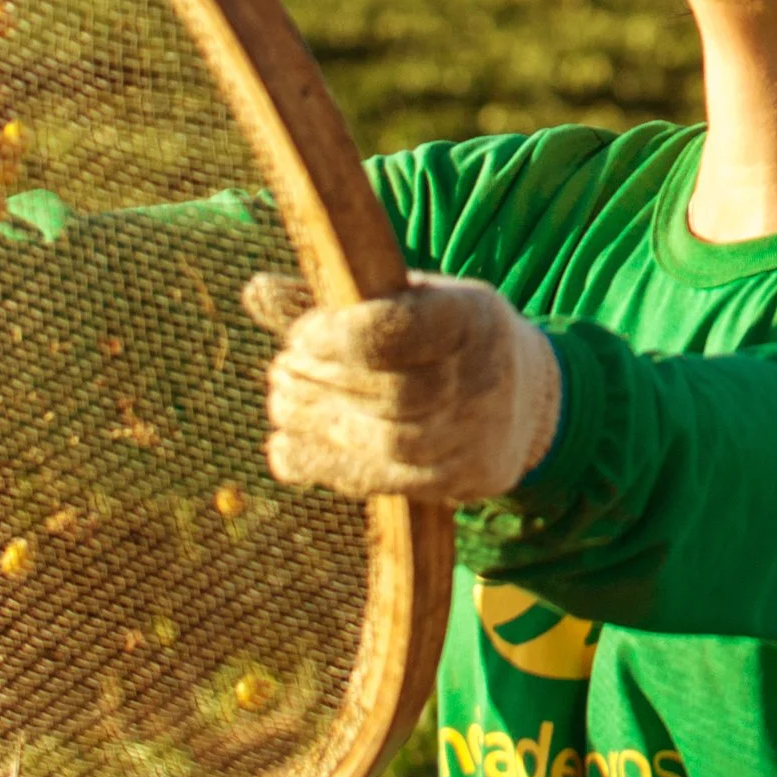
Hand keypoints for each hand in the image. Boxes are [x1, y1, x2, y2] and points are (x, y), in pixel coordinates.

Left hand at [243, 270, 560, 501]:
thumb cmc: (440, 334)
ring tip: (282, 402)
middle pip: (395, 393)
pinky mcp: (458, 483)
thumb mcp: (402, 299)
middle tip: (281, 370)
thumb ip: (331, 300)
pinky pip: (388, 483)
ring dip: (320, 425)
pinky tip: (286, 448)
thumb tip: (255, 293)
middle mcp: (483, 379)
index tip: (300, 337)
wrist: (521, 396)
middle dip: (323, 383)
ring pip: (391, 444)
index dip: (340, 337)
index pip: (402, 331)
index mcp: (471, 317)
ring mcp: (475, 438)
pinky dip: (326, 467)